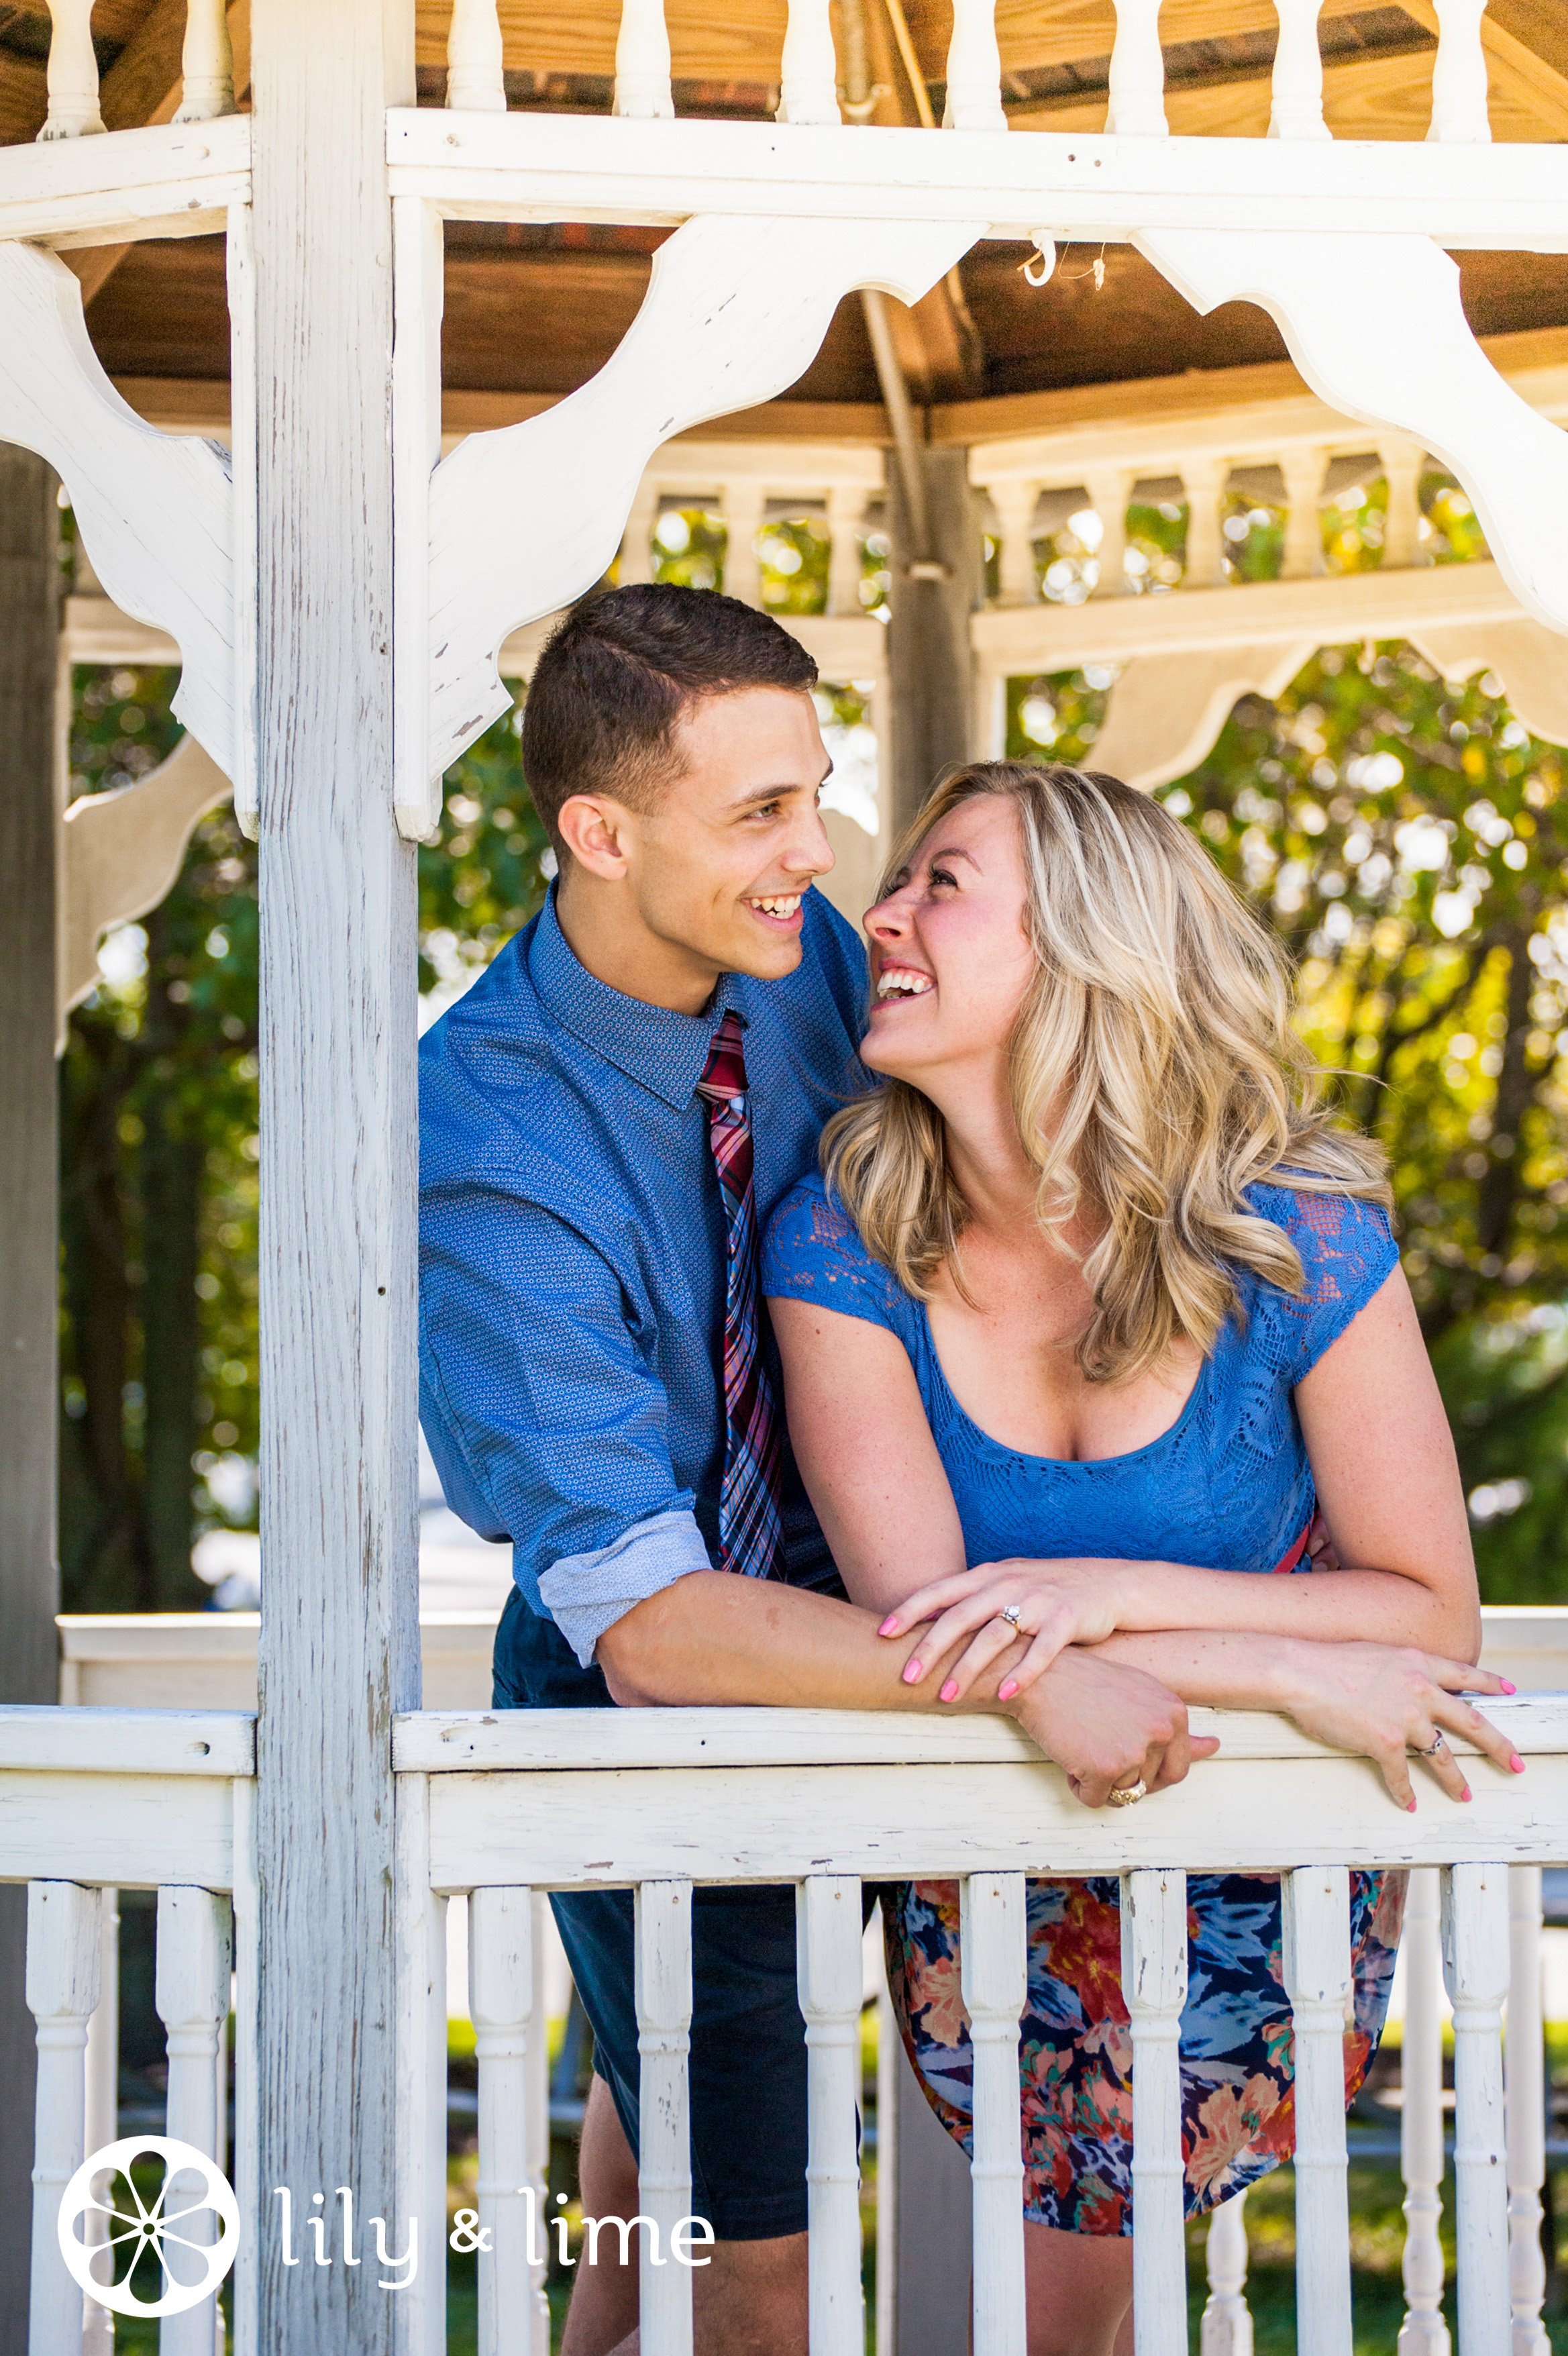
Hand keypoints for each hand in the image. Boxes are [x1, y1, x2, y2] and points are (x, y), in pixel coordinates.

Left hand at [882, 1558, 1128, 1704]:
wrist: (1109, 1584)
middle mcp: (1009, 1583)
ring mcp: (1039, 1600)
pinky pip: (1041, 1650)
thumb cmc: (1049, 1590)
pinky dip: (1022, 1674)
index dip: (910, 1610)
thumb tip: (926, 1620)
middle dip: (930, 1648)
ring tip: (947, 1696)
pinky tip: (1004, 1696)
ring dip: (968, 1668)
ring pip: (995, 1635)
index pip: (940, 1590)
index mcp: (989, 1575)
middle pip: (960, 1616)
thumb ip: (971, 1598)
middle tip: (907, 1678)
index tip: (883, 1633)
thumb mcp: (1007, 1583)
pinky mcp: (1068, 1619)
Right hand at [1009, 1648, 1218, 1808]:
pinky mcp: (1104, 1767)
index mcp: (1174, 1712)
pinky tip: (1070, 1753)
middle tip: (1101, 1748)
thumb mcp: (1140, 1695)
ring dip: (1100, 1780)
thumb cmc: (1087, 1683)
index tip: (1125, 1752)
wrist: (1040, 1674)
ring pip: (1123, 1794)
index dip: (1149, 1769)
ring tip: (1084, 1742)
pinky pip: (1095, 1799)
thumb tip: (1215, 1747)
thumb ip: (1175, 1726)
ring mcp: (1134, 1750)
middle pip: (1150, 1785)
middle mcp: (1162, 1731)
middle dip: (1126, 1778)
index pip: (1179, 1767)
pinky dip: (1079, 1786)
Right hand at [1275, 1641, 1521, 1809]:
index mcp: (1418, 1664)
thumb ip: (1402, 1669)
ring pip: (1443, 1756)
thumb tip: (1412, 1684)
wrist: (1300, 1672)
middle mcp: (1419, 1690)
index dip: (1491, 1684)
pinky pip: (1401, 1775)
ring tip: (1465, 1795)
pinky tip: (1409, 1803)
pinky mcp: (1385, 1743)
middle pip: (1473, 1722)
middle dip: (1500, 1746)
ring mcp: (1405, 1718)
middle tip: (1515, 1763)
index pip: (1466, 1675)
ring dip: (1457, 1780)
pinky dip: (1405, 1792)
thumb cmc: (1328, 1661)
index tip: (1509, 1690)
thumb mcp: (1377, 1654)